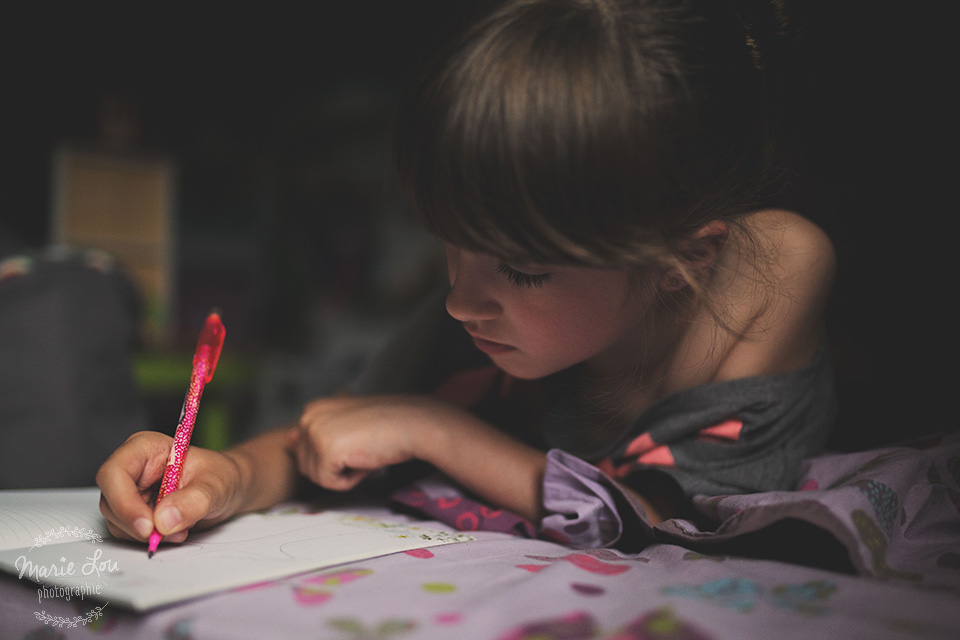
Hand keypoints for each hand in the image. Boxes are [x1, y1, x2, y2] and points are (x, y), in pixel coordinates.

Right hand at [96, 431, 243, 543]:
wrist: (228, 489)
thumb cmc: (221, 476)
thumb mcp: (215, 485)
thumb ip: (193, 500)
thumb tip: (163, 520)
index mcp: (145, 449)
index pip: (115, 473)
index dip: (124, 502)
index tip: (148, 526)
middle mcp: (133, 469)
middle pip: (110, 500)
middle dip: (137, 523)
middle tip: (167, 533)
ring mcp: (131, 492)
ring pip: (117, 521)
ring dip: (147, 533)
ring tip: (180, 528)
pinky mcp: (135, 511)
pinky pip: (129, 532)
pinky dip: (150, 538)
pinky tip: (174, 530)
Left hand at [289, 395, 443, 491]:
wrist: (413, 424)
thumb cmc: (385, 427)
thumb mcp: (345, 426)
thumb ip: (316, 432)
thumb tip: (287, 441)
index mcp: (311, 409)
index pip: (305, 453)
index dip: (334, 456)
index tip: (356, 440)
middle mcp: (308, 417)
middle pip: (307, 467)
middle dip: (335, 466)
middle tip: (362, 447)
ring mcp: (315, 433)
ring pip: (317, 478)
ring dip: (343, 473)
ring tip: (364, 451)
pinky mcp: (326, 450)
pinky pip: (330, 484)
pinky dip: (350, 480)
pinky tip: (365, 459)